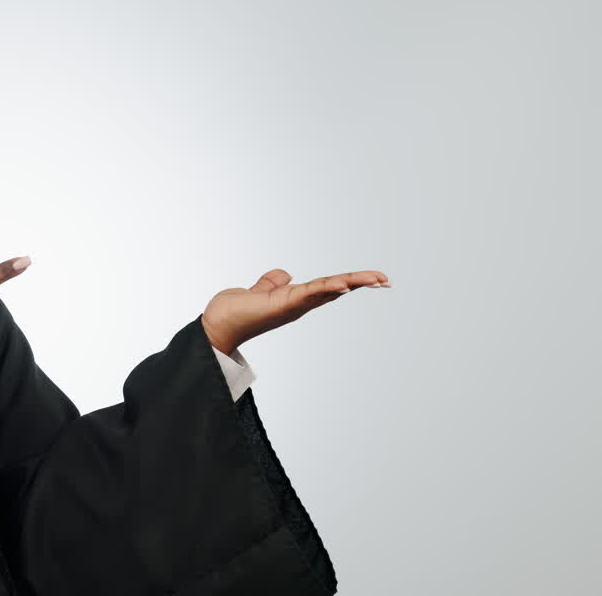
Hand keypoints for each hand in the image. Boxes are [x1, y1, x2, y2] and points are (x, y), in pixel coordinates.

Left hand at [201, 269, 389, 355]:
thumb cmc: (233, 313)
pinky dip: (327, 287)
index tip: (372, 278)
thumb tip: (285, 274)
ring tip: (376, 278)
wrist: (215, 327)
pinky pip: (311, 292)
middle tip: (386, 279)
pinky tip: (344, 284)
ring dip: (353, 283)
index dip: (349, 281)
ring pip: (329, 289)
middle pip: (336, 289)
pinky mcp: (284, 304)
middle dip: (361, 283)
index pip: (327, 286)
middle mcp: (299, 304)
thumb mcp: (257, 291)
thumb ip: (271, 282)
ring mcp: (293, 305)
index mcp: (295, 299)